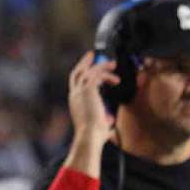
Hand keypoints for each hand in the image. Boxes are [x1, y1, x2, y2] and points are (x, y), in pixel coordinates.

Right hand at [64, 51, 118, 176]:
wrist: (90, 135)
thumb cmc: (94, 135)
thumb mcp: (98, 124)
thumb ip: (103, 120)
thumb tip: (109, 119)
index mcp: (75, 102)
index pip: (76, 83)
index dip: (83, 74)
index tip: (90, 67)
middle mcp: (74, 95)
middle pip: (77, 72)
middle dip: (85, 62)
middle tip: (92, 54)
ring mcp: (79, 91)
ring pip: (88, 71)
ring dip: (101, 66)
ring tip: (113, 64)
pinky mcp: (87, 89)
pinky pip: (96, 75)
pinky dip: (106, 74)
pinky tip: (115, 80)